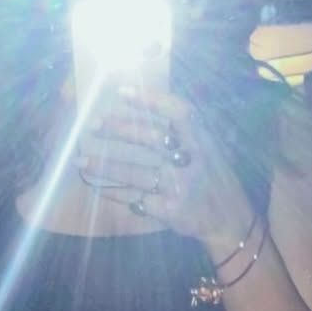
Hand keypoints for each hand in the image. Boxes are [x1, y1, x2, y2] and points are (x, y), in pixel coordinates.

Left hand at [80, 92, 255, 260]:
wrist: (229, 218)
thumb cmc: (213, 176)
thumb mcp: (208, 147)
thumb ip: (183, 130)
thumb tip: (144, 108)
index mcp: (202, 140)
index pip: (178, 112)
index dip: (150, 100)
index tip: (122, 92)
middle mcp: (192, 161)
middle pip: (151, 139)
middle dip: (119, 130)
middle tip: (94, 125)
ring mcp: (181, 187)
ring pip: (137, 173)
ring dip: (106, 166)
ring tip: (82, 160)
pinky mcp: (172, 210)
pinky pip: (136, 200)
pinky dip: (115, 193)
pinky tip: (97, 187)